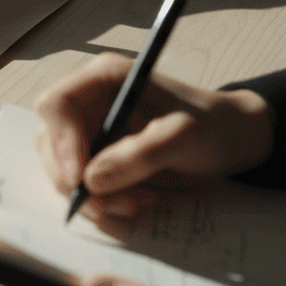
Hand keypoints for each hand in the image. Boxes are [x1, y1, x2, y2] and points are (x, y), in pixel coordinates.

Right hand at [34, 53, 271, 219]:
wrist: (234, 141)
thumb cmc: (214, 126)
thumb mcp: (184, 136)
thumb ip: (140, 154)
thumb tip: (92, 179)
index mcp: (104, 80)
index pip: (57, 104)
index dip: (61, 141)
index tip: (80, 179)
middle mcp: (89, 102)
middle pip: (51, 142)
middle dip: (76, 180)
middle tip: (109, 205)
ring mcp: (90, 131)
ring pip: (62, 168)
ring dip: (92, 196)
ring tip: (135, 204)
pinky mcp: (98, 157)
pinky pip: (81, 185)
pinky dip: (102, 201)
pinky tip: (136, 201)